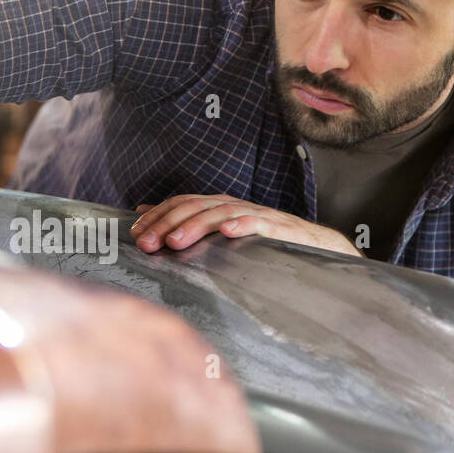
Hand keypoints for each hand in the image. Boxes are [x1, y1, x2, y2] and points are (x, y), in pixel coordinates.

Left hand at [129, 194, 360, 255]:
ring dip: (195, 226)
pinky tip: (227, 233)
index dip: (157, 215)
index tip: (135, 232)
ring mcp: (257, 215)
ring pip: (221, 213)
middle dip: (167, 223)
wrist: (319, 249)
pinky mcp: (279, 229)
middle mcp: (235, 206)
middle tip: (145, 243)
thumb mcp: (225, 235)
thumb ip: (191, 225)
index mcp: (220, 207)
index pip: (182, 203)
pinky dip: (242, 225)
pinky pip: (259, 223)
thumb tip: (147, 214)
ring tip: (174, 241)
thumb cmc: (267, 245)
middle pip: (195, 206)